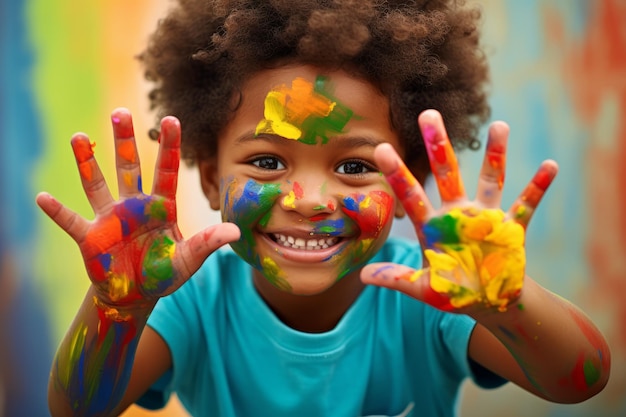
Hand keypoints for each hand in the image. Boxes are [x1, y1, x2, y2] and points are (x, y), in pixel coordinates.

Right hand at [36, 108, 239, 308]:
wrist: (136, 295)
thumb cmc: (164, 273)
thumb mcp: (189, 260)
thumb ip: (208, 243)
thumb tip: (236, 233)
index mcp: (162, 207)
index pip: (167, 171)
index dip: (169, 146)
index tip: (171, 119)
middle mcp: (135, 205)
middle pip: (129, 168)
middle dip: (125, 141)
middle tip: (121, 112)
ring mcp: (111, 218)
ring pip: (98, 184)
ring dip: (87, 163)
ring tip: (79, 137)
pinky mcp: (91, 237)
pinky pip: (71, 221)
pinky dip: (57, 212)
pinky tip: (42, 197)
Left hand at [361, 109, 557, 312]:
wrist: (488, 302)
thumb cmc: (453, 293)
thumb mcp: (423, 288)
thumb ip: (396, 278)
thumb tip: (362, 276)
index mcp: (432, 227)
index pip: (410, 195)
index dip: (397, 174)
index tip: (381, 148)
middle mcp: (458, 214)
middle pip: (446, 173)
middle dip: (438, 146)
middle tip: (428, 114)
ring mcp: (485, 218)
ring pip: (489, 180)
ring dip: (495, 155)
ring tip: (499, 125)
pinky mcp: (511, 229)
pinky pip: (525, 205)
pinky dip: (538, 187)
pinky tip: (550, 165)